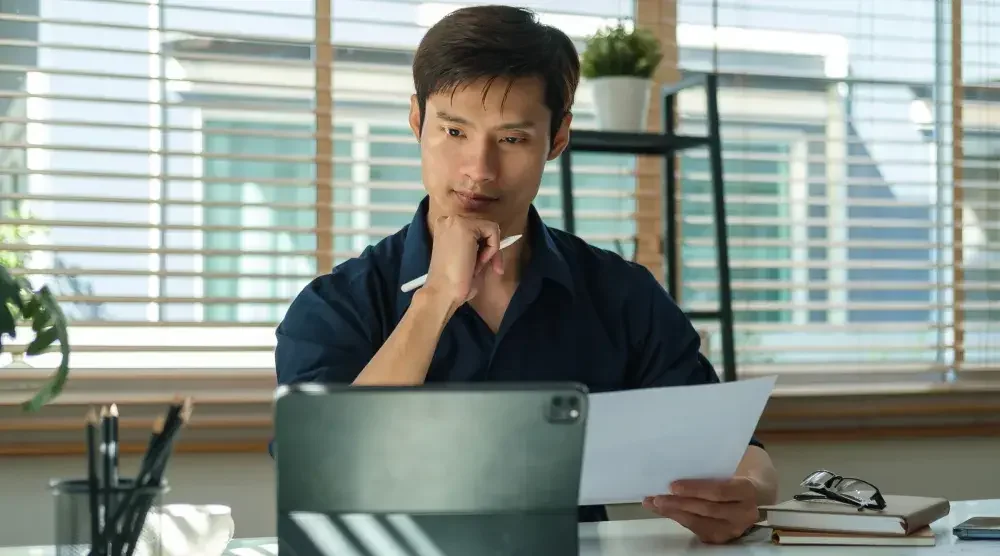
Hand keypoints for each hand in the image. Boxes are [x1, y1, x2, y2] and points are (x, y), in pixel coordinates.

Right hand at [423, 215, 503, 304]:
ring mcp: (456, 221)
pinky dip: (492, 248)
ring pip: (490, 229)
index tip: (483, 264)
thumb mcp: (469, 259)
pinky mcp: (465, 226)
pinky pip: (492, 231)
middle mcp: (449, 220)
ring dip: (490, 250)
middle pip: (484, 228)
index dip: (484, 247)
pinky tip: (479, 261)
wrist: (443, 293)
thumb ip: (479, 247)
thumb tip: (496, 245)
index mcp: (446, 228)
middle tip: (487, 267)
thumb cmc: (454, 283)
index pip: (476, 230)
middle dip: (491, 249)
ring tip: (477, 266)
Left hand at [642, 477, 760, 544]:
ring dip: (674, 513)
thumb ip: (708, 473)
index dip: (695, 489)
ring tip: (655, 504)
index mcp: (746, 491)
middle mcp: (744, 513)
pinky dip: (678, 519)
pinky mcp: (722, 538)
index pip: (719, 491)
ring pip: (700, 523)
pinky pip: (696, 530)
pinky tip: (664, 511)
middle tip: (658, 498)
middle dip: (680, 504)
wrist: (748, 497)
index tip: (673, 486)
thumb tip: (674, 470)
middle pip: (708, 509)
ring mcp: (733, 529)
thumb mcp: (727, 471)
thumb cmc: (731, 478)